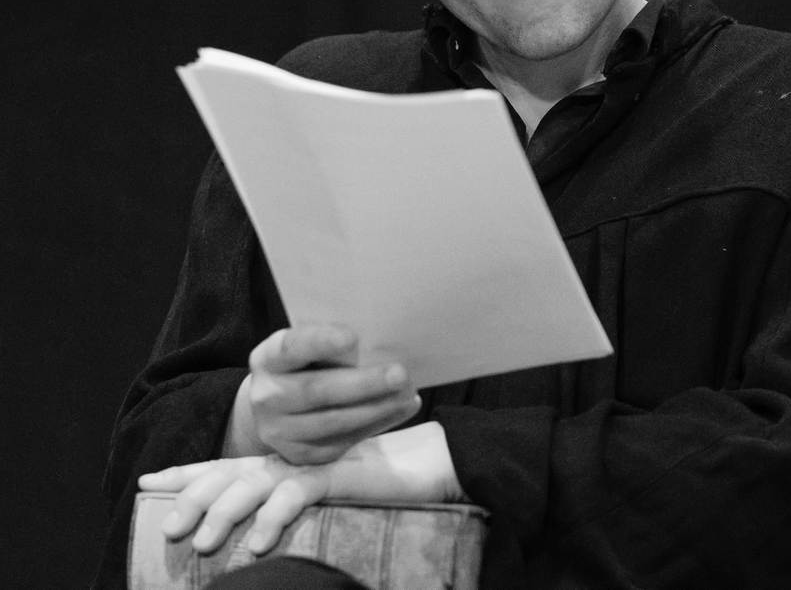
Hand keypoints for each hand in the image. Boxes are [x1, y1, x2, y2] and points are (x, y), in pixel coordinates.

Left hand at [139, 422, 466, 554]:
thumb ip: (293, 506)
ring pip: (255, 484)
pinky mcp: (339, 472)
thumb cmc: (377, 486)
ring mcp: (313, 462)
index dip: (187, 472)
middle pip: (230, 472)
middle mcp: (292, 458)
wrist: (429, 462)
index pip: (227, 465)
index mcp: (284, 461)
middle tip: (166, 527)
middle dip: (192, 496)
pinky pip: (298, 493)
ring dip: (223, 514)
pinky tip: (254, 544)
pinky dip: (273, 518)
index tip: (148, 482)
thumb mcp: (326, 499)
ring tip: (198, 543)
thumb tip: (252, 542)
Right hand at [237, 323, 420, 463]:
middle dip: (363, 384)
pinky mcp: (300, 456)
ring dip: (377, 408)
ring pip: (333, 422)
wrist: (274, 407)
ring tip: (407, 394)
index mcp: (268, 359)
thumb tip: (376, 346)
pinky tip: (400, 409)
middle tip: (400, 374)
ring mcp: (279, 432)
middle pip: (317, 391)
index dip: (321, 342)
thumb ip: (330, 345)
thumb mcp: (307, 345)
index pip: (292, 348)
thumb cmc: (304, 364)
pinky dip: (376, 424)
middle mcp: (266, 397)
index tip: (352, 337)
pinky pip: (342, 442)